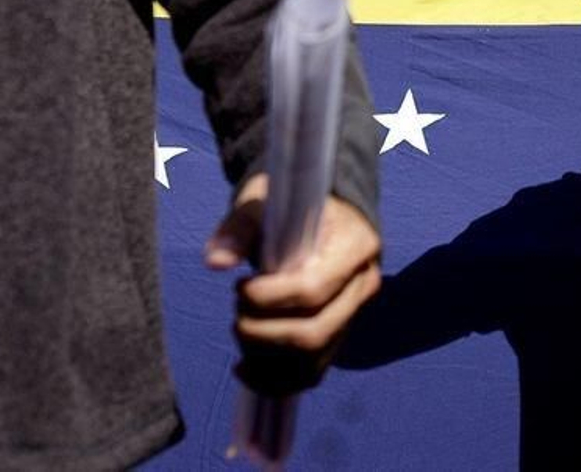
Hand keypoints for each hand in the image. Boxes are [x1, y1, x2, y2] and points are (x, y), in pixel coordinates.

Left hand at [206, 175, 382, 394]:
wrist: (322, 216)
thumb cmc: (292, 205)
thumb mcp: (264, 200)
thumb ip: (239, 227)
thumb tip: (216, 261)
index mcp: (357, 246)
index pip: (313, 290)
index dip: (268, 299)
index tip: (240, 285)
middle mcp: (364, 285)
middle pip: (314, 333)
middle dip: (262, 333)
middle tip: (237, 311)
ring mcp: (355, 315)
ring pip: (312, 360)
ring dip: (264, 358)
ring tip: (241, 331)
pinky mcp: (340, 335)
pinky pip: (311, 373)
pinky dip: (274, 380)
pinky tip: (245, 367)